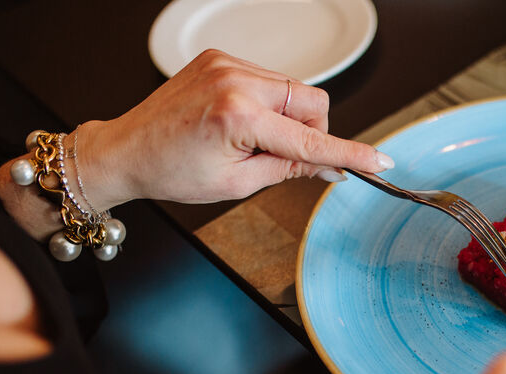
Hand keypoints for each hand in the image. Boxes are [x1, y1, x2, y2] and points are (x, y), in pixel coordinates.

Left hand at [75, 49, 391, 207]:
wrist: (127, 150)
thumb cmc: (172, 171)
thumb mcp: (238, 183)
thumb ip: (290, 168)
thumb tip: (329, 165)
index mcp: (237, 117)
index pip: (311, 137)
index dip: (349, 152)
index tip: (378, 160)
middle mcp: (234, 81)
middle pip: (312, 101)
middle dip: (311, 130)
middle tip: (286, 156)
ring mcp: (226, 64)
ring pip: (294, 88)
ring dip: (289, 117)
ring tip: (253, 140)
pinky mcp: (220, 58)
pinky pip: (269, 79)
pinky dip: (269, 103)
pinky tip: (243, 121)